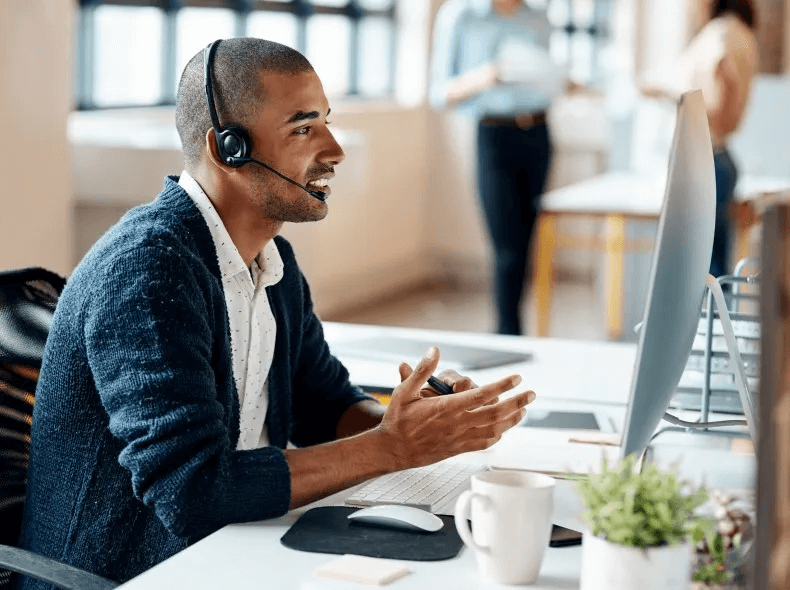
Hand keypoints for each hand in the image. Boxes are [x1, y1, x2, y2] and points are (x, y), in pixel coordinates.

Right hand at [378, 346, 534, 469]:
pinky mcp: (458, 449)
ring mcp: (459, 438)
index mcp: (447, 408)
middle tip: (532, 394)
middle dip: (517, 402)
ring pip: (494, 429)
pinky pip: (484, 443)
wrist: (392, 450)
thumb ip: (422, 370)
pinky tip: (503, 429)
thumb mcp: (404, 391)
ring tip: (524, 410)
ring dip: (512, 419)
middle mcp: (457, 424)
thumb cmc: (398, 421)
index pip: (482, 395)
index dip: (503, 385)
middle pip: (495, 413)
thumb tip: (435, 350)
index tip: (516, 377)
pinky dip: (498, 436)